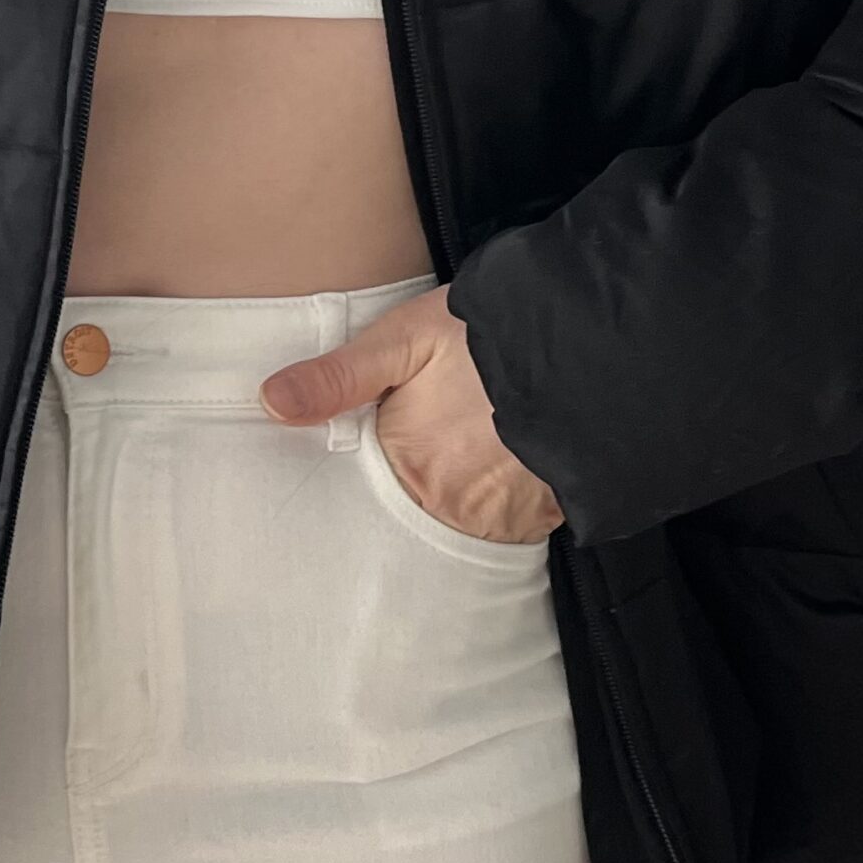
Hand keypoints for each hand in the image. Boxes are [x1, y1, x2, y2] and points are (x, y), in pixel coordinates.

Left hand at [259, 283, 563, 545]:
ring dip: (458, 500)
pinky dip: (500, 505)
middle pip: (414, 512)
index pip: (365, 494)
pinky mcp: (547, 517)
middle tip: (427, 456)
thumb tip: (269, 404)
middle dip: (413, 491)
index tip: (375, 461)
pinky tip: (500, 471)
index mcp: (410, 467)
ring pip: (461, 521)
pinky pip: (509, 525)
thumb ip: (338, 378)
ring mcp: (505, 519)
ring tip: (465, 461)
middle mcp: (454, 506)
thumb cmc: (490, 337)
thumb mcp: (404, 340)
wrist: (593, 347)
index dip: (365, 477)